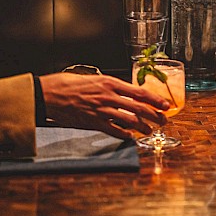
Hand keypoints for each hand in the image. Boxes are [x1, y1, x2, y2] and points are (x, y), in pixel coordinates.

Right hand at [39, 72, 168, 139]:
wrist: (50, 93)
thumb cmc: (68, 84)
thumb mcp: (92, 78)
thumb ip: (108, 85)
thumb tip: (121, 91)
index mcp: (110, 83)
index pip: (140, 92)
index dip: (155, 100)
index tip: (165, 105)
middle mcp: (109, 96)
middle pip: (139, 107)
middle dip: (154, 115)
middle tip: (163, 120)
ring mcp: (102, 110)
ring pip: (130, 120)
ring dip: (142, 127)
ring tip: (149, 130)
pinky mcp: (93, 122)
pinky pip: (114, 130)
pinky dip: (124, 134)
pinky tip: (130, 136)